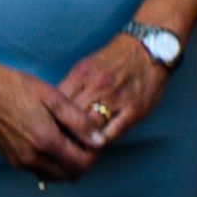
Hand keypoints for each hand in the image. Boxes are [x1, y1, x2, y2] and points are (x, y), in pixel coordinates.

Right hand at [0, 54, 100, 178]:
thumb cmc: (20, 88)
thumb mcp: (54, 98)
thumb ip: (79, 122)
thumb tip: (99, 141)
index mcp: (45, 142)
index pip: (80, 164)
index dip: (93, 154)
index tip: (94, 137)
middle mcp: (32, 158)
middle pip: (69, 176)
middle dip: (82, 161)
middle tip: (84, 139)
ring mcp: (20, 162)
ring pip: (55, 176)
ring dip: (67, 164)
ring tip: (69, 138)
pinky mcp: (12, 161)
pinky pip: (40, 171)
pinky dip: (52, 163)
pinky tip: (52, 140)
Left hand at [56, 29, 174, 157]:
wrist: (147, 48)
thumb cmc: (114, 59)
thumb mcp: (86, 66)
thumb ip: (71, 86)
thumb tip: (53, 108)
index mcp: (82, 75)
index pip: (59, 104)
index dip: (52, 119)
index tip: (49, 129)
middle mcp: (97, 86)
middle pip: (72, 117)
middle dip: (64, 132)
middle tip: (59, 144)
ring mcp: (116, 98)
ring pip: (90, 127)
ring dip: (82, 139)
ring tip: (76, 148)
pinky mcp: (133, 109)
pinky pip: (112, 132)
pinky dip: (101, 140)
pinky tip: (96, 142)